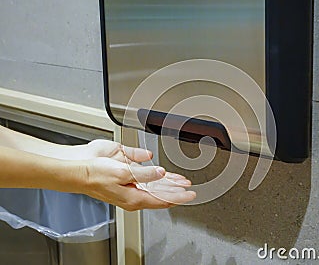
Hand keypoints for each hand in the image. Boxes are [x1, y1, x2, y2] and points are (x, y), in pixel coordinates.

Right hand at [77, 140, 195, 210]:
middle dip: (176, 191)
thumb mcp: (122, 173)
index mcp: (134, 198)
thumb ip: (144, 173)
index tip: (190, 195)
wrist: (78, 168)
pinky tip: (164, 173)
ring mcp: (131, 184)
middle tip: (190, 189)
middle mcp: (134, 193)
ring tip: (182, 182)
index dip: (178, 197)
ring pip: (156, 186)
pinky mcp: (128, 174)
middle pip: (161, 194)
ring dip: (170, 183)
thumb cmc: (95, 174)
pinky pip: (148, 177)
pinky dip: (159, 175)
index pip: (162, 200)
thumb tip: (160, 172)